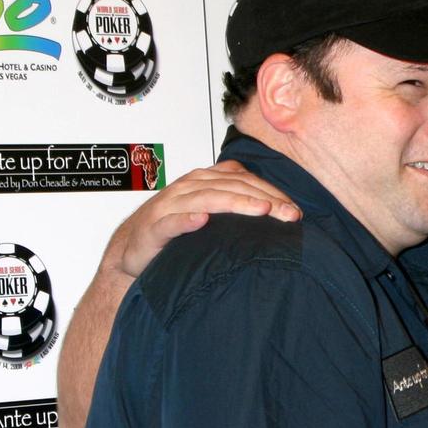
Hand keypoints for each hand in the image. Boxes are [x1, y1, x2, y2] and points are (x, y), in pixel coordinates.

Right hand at [111, 160, 300, 277]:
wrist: (132, 248)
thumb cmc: (176, 230)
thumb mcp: (210, 211)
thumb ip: (236, 203)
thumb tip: (278, 209)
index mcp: (205, 180)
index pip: (244, 180)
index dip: (272, 192)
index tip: (295, 210)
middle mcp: (189, 187)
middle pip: (232, 186)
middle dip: (265, 198)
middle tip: (289, 214)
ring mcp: (170, 205)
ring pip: (207, 198)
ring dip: (236, 203)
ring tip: (261, 210)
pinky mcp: (153, 227)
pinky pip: (170, 222)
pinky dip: (186, 220)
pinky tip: (201, 220)